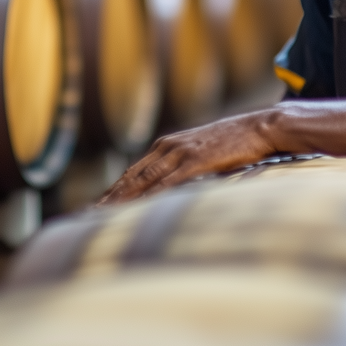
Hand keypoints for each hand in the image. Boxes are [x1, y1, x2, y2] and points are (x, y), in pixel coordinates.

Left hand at [98, 110, 283, 204]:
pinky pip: (168, 183)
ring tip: (101, 218)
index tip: (93, 210)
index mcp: (166, 147)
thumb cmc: (235, 144)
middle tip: (84, 218)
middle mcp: (167, 148)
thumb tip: (171, 191)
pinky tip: (137, 211)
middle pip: (130, 178)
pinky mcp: (196, 161)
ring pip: (142, 182)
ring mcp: (180, 154)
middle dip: (107, 199)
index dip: (111, 193)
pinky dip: (149, 198)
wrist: (261, 127)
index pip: (131, 174)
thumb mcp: (202, 154)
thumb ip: (184, 169)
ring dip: (120, 201)